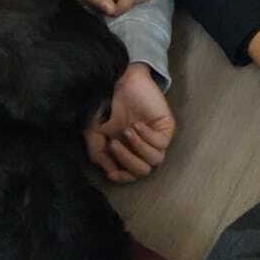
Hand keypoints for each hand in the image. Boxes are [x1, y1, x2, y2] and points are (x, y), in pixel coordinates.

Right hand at [85, 62, 174, 182]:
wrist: (116, 81)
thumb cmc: (104, 106)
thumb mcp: (94, 134)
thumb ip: (99, 155)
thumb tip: (110, 172)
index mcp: (127, 151)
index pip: (132, 175)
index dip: (123, 177)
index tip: (111, 172)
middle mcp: (143, 147)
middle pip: (144, 170)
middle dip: (127, 160)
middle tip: (115, 143)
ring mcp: (155, 137)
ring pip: (155, 160)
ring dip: (137, 147)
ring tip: (127, 131)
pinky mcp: (166, 127)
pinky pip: (162, 143)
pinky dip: (147, 136)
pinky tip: (137, 124)